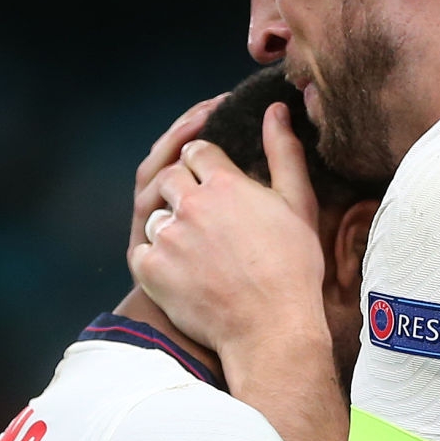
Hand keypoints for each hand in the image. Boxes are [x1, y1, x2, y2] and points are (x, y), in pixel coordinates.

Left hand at [130, 105, 327, 365]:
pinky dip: (156, 260)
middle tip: (204, 220)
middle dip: (182, 191)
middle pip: (169, 178)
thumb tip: (275, 110)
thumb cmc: (292, 270)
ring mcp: (167, 237)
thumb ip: (283, 153)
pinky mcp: (150, 269)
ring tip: (198, 253)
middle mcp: (190, 203)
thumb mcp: (298, 205)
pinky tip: (181, 273)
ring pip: (154, 216)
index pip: (196, 150)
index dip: (203, 163)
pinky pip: (141, 251)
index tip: (212, 181)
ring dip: (169, 227)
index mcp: (225, 182)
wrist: (271, 330)